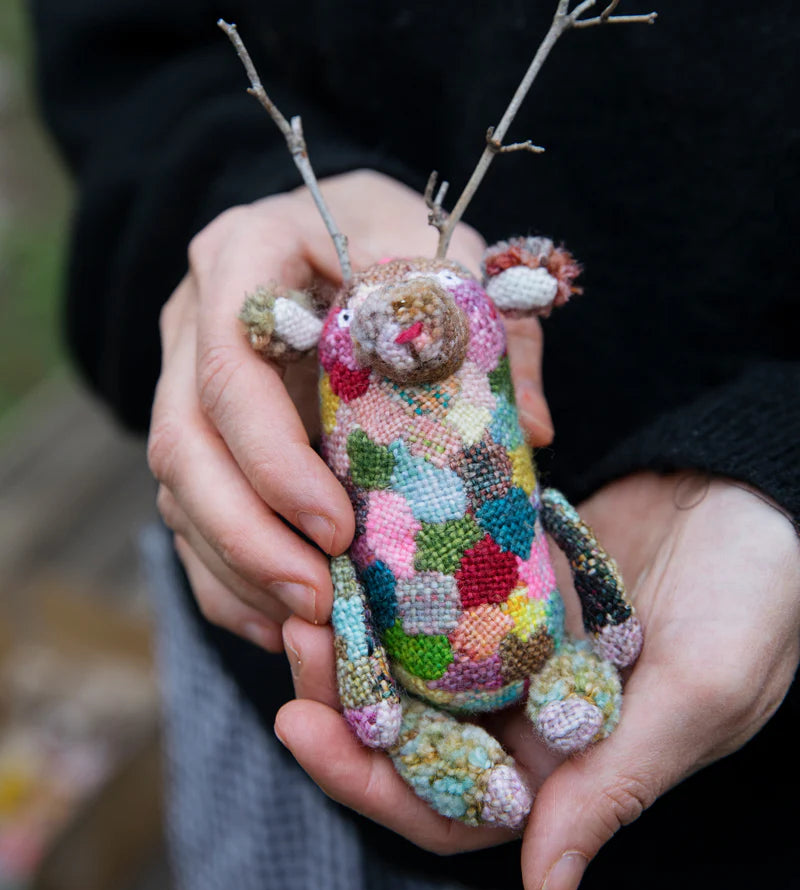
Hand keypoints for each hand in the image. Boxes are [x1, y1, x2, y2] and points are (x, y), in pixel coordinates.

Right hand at [147, 170, 487, 649]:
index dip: (272, 458)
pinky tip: (275, 619)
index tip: (337, 526)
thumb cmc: (396, 245)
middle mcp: (196, 321)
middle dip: (247, 536)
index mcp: (248, 257)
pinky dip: (225, 579)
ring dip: (238, 568)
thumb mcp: (447, 256)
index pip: (231, 367)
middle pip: (184, 442)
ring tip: (309, 621)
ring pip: (178, 490)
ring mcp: (183, 379)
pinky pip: (186, 518)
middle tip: (318, 599)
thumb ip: (483, 328)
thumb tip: (529, 430)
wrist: (339, 236)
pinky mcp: (198, 434)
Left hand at [275, 473, 799, 889]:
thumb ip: (615, 789)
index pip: (448, 810)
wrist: (760, 499)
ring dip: (354, 638)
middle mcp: (528, 718)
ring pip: (409, 665)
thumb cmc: (756, 599)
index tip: (305, 728)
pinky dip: (392, 580)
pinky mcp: (506, 586)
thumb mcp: (698, 697)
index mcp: (569, 770)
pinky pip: (434, 595)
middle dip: (340, 700)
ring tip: (306, 592)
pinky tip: (352, 548)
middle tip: (293, 638)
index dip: (370, 783)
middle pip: (409, 736)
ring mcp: (511, 651)